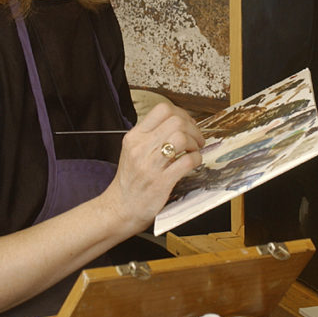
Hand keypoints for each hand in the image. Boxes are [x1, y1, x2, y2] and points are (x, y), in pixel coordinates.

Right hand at [103, 101, 204, 232]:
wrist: (121, 207)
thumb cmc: (131, 179)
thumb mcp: (133, 150)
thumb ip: (151, 135)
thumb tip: (180, 123)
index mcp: (134, 136)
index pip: (162, 109)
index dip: (181, 113)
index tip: (188, 123)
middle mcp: (140, 147)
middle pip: (176, 121)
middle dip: (193, 128)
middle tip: (196, 139)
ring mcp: (150, 165)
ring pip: (181, 138)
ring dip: (195, 143)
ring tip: (194, 150)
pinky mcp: (161, 182)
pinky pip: (187, 161)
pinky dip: (196, 159)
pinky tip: (193, 162)